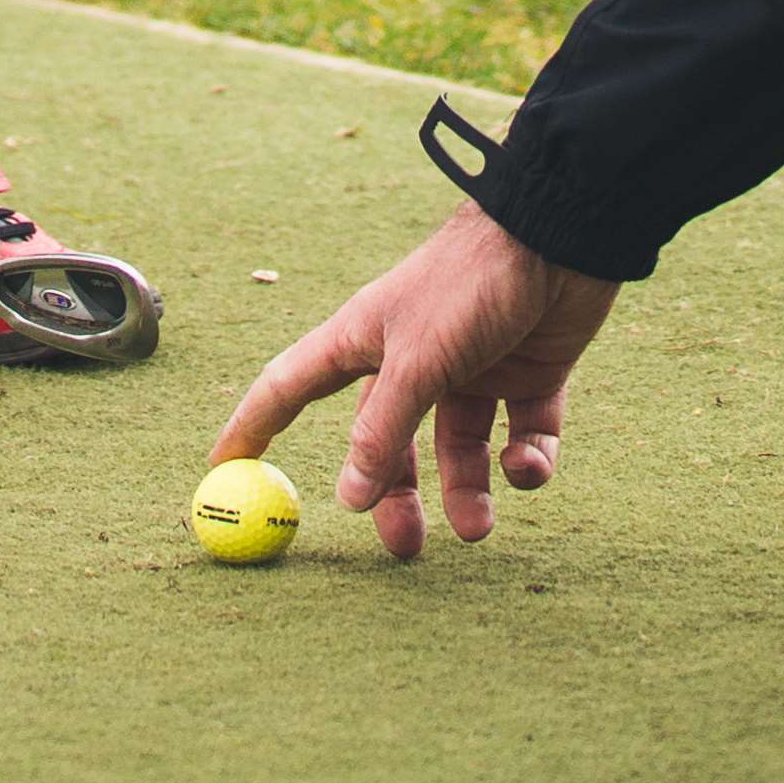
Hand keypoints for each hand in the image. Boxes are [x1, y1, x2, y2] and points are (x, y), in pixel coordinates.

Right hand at [207, 204, 618, 560]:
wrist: (562, 232)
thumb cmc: (473, 281)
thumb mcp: (418, 358)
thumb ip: (382, 430)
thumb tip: (347, 499)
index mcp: (367, 340)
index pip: (292, 388)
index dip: (254, 426)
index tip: (221, 472)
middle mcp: (414, 358)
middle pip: (387, 442)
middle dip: (393, 497)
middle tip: (404, 549)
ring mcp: (473, 368)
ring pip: (458, 450)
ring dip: (465, 492)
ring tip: (475, 527)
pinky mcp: (528, 377)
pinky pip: (520, 438)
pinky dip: (524, 461)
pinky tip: (525, 465)